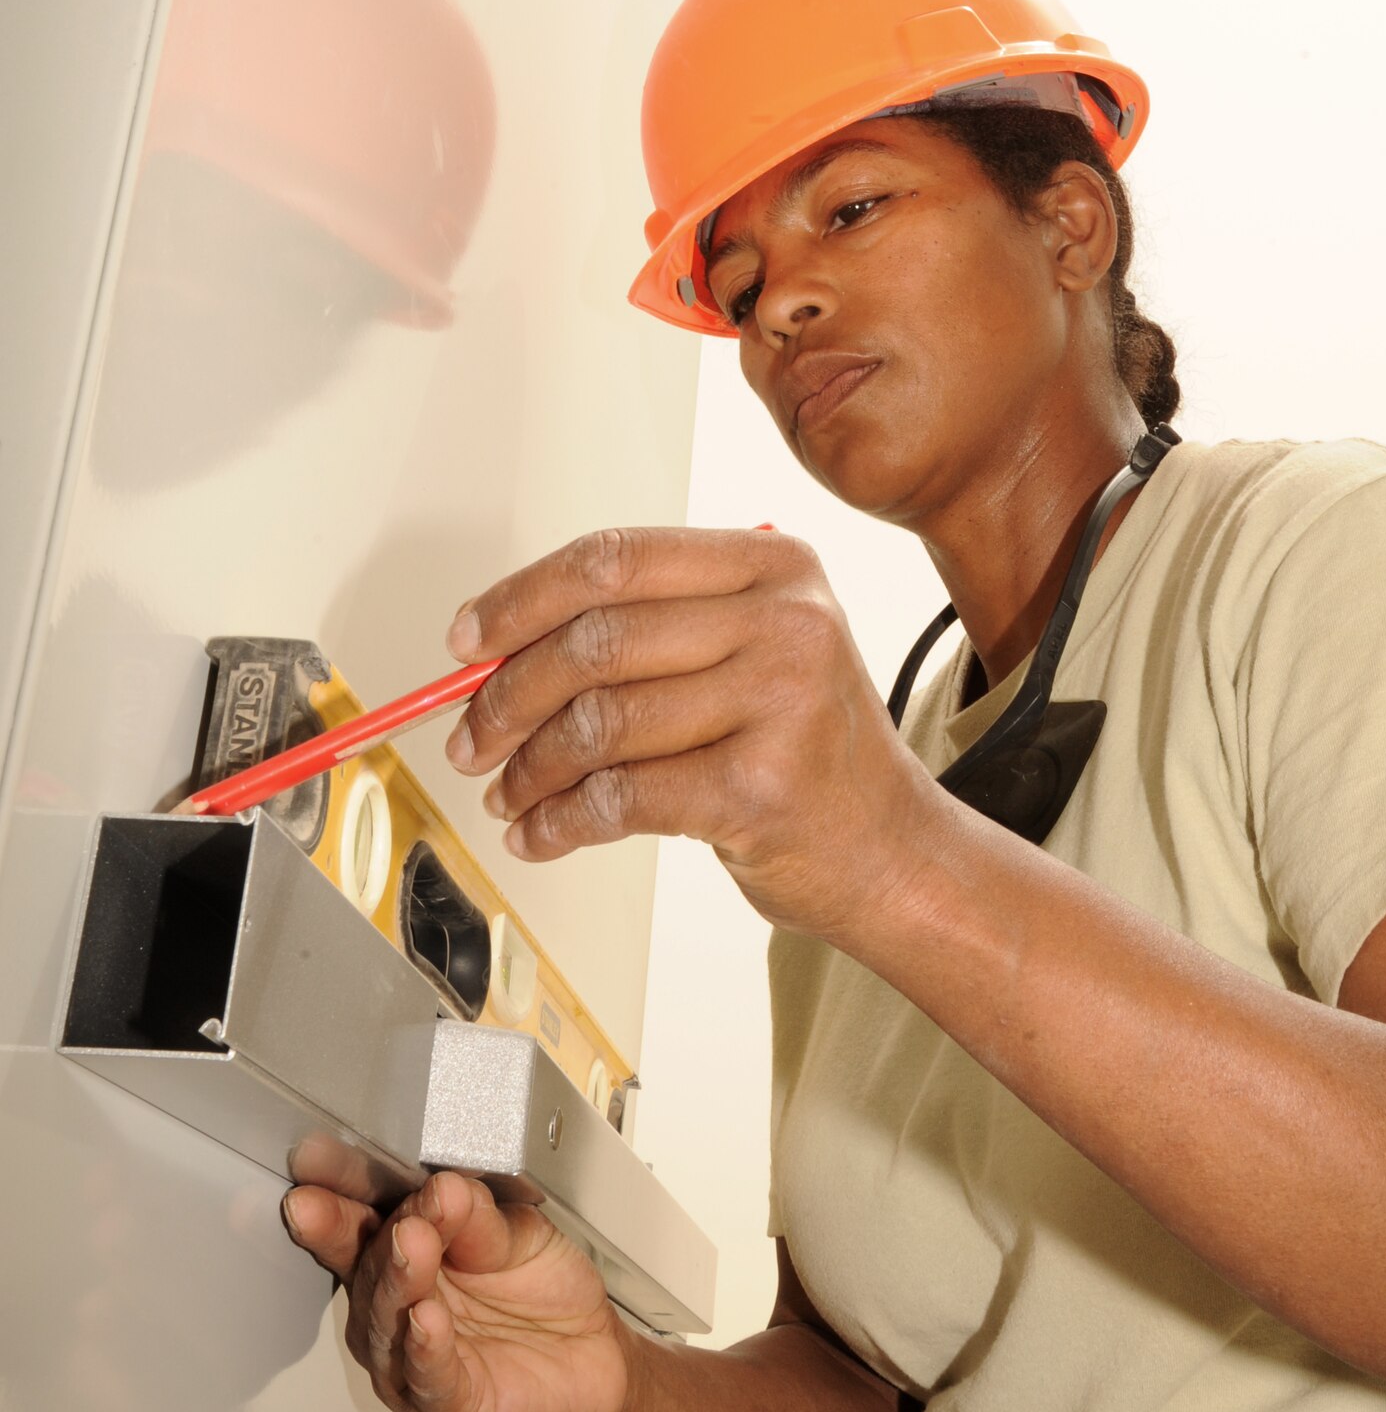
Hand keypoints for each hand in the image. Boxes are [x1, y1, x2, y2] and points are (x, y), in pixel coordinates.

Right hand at [282, 1170, 630, 1411]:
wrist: (595, 1354)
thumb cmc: (543, 1293)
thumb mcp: (517, 1235)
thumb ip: (478, 1216)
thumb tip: (445, 1187)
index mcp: (403, 1262)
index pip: (357, 1228)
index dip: (334, 1199)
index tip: (316, 1163)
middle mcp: (395, 1314)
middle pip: (369, 1275)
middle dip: (378, 1239)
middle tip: (400, 1211)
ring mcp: (412, 1364)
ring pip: (390, 1325)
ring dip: (399, 1283)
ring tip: (413, 1246)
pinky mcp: (449, 1406)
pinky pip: (430, 1377)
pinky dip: (425, 1349)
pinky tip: (426, 1320)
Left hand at [440, 526, 937, 936]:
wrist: (892, 851)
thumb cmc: (808, 755)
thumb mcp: (755, 655)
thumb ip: (650, 633)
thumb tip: (499, 650)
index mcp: (775, 568)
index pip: (616, 560)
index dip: (522, 598)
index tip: (468, 642)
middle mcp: (787, 622)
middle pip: (596, 640)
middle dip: (508, 696)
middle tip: (472, 737)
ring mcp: (781, 703)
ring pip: (600, 723)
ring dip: (531, 768)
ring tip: (510, 792)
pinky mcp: (760, 788)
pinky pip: (620, 796)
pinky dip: (562, 821)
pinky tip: (545, 831)